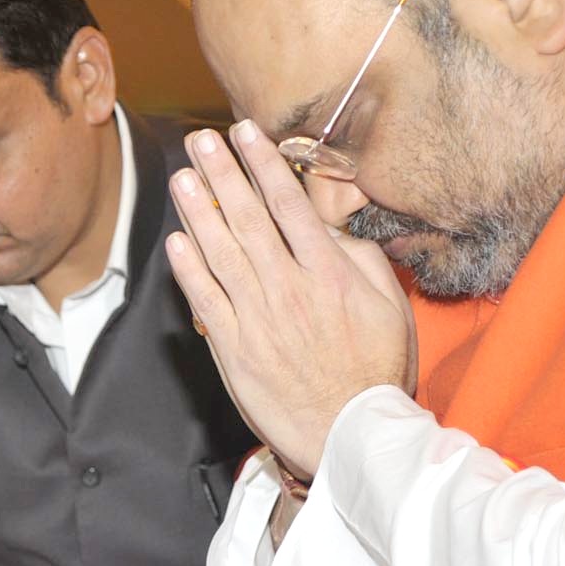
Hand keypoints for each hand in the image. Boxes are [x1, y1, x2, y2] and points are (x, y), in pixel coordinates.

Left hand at [166, 121, 413, 479]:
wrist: (350, 432)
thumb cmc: (375, 369)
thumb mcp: (388, 305)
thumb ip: (358, 258)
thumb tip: (329, 226)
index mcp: (328, 274)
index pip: (289, 206)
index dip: (264, 164)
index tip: (246, 133)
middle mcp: (289, 288)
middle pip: (248, 219)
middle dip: (222, 174)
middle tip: (201, 140)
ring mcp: (258, 319)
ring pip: (221, 253)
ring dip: (198, 211)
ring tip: (183, 176)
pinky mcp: (235, 350)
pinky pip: (206, 301)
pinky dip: (189, 270)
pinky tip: (176, 240)